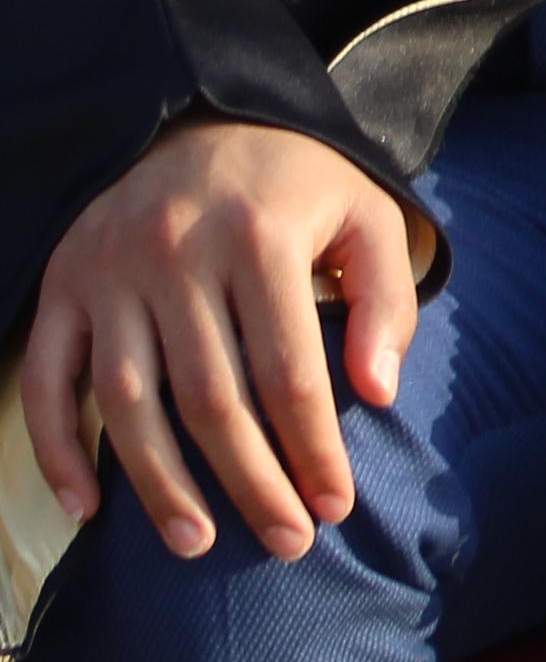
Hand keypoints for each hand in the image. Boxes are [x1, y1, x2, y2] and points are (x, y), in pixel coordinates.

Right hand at [21, 119, 416, 562]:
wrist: (198, 117)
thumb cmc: (295, 184)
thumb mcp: (366, 215)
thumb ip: (386, 300)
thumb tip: (378, 393)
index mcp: (260, 234)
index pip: (290, 370)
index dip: (313, 447)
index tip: (336, 504)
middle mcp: (175, 252)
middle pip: (210, 398)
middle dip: (250, 482)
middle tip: (285, 543)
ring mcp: (108, 271)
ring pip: (125, 401)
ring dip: (157, 485)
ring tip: (196, 544)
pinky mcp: (60, 286)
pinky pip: (44, 379)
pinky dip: (58, 449)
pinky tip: (87, 509)